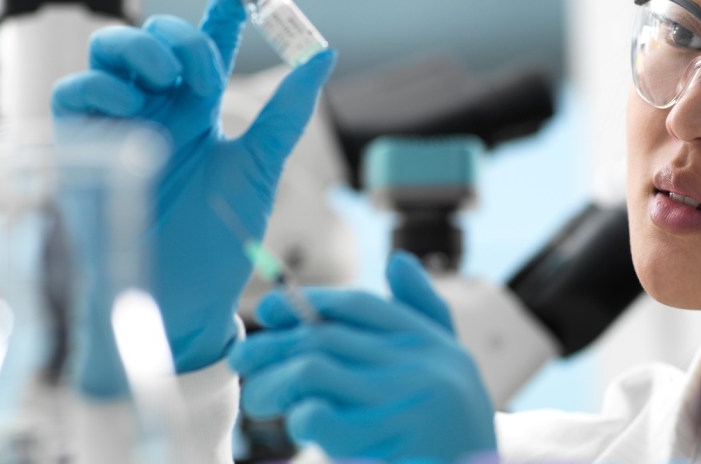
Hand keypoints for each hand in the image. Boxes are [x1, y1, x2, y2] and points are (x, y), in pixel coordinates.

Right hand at [51, 0, 337, 372]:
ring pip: (112, 50)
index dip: (227, 3)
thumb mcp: (261, 167)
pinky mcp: (86, 148)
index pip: (210, 45)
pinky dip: (101, 86)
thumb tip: (325, 54)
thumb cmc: (222, 240)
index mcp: (201, 111)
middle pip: (157, 36)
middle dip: (182, 37)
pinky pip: (75, 91)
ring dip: (140, 49)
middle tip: (204, 70)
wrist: (185, 298)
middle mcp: (159, 110)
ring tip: (166, 80)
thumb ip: (285, 112)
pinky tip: (130, 105)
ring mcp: (121, 125)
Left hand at [229, 251, 496, 462]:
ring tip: (258, 399)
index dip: (307, 302)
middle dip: (273, 345)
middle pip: (324, 335)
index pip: (357, 305)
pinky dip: (298, 416)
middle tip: (243, 360)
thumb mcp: (450, 364)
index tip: (268, 311)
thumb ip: (424, 311)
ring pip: (311, 368)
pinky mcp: (383, 441)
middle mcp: (416, 364)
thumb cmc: (457, 425)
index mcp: (429, 341)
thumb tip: (399, 260)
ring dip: (273, 382)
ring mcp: (400, 402)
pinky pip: (319, 416)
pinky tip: (296, 423)